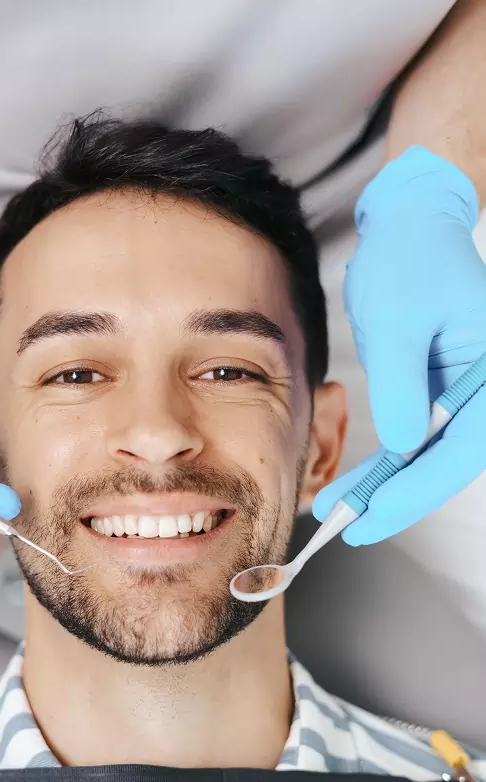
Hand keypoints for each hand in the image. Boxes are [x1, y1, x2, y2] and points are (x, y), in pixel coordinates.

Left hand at [314, 147, 485, 544]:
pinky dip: (384, 465)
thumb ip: (402, 383)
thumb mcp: (400, 318)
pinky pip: (415, 440)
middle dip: (401, 498)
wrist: (407, 227)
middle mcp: (485, 389)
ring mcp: (463, 394)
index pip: (466, 445)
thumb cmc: (411, 258)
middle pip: (450, 460)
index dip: (421, 488)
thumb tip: (404, 447)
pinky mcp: (437, 395)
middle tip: (352, 527)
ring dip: (386, 487)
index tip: (377, 513)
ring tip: (337, 510)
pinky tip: (352, 485)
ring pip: (430, 457)